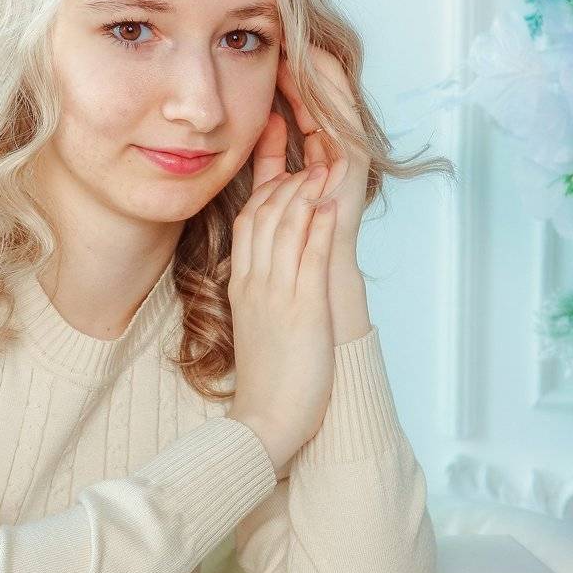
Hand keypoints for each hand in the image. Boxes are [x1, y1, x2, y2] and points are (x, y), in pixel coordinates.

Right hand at [226, 166, 337, 476]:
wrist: (264, 421)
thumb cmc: (267, 379)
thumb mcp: (256, 325)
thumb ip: (261, 294)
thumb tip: (271, 275)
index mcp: (242, 286)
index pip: (249, 222)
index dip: (267, 189)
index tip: (285, 166)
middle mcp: (255, 283)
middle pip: (265, 214)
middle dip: (287, 178)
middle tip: (307, 151)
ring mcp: (277, 293)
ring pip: (286, 228)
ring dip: (307, 192)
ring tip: (323, 163)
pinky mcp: (302, 308)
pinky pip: (309, 257)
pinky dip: (319, 226)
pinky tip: (330, 202)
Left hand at [271, 46, 370, 263]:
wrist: (309, 268)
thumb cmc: (289, 233)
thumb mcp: (272, 183)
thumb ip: (270, 153)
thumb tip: (268, 118)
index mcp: (320, 155)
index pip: (307, 106)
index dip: (290, 78)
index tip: (270, 50)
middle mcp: (338, 149)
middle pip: (322, 96)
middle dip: (303, 65)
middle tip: (284, 33)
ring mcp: (348, 152)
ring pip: (334, 98)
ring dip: (316, 67)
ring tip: (298, 37)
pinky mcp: (353, 158)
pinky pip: (341, 111)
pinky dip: (329, 85)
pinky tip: (310, 61)